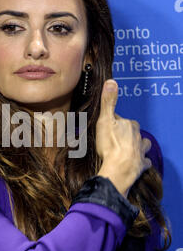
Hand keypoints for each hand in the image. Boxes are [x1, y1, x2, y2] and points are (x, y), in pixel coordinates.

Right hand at [96, 79, 151, 196]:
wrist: (119, 169)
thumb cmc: (111, 145)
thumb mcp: (105, 120)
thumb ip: (108, 102)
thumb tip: (111, 82)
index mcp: (129, 125)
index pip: (121, 119)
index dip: (114, 121)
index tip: (108, 125)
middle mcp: (137, 136)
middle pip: (133, 131)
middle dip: (127, 132)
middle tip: (117, 136)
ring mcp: (140, 151)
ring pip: (143, 144)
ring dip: (139, 144)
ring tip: (132, 146)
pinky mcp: (141, 165)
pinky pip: (145, 161)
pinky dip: (142, 161)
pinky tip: (138, 162)